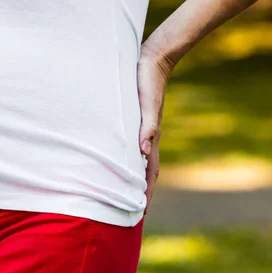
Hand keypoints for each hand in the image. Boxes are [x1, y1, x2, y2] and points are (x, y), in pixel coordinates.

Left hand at [137, 43, 174, 214]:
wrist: (152, 58)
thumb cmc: (147, 81)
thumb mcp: (146, 104)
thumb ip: (147, 125)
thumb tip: (144, 151)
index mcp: (150, 137)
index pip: (149, 172)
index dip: (145, 192)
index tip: (141, 213)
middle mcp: (147, 136)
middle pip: (145, 170)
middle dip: (139, 190)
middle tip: (130, 210)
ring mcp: (142, 127)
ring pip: (138, 158)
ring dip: (133, 176)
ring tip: (124, 191)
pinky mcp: (135, 118)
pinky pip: (131, 143)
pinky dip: (128, 157)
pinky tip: (118, 159)